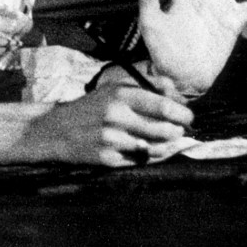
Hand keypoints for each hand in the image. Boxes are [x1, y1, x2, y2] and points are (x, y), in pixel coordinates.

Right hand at [27, 85, 193, 166]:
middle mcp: (116, 115)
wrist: (56, 130)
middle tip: (181, 131)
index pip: (163, 105)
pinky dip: (151, 158)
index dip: (183, 113)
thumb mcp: (115, 87)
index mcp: (121, 94)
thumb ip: (147, 85)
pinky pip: (140, 162)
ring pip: (154, 147)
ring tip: (170, 142)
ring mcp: (111, 139)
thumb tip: (177, 93)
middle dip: (178, 132)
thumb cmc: (92, 106)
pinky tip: (152, 152)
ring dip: (167, 146)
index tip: (189, 117)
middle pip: (163, 128)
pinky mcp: (106, 159)